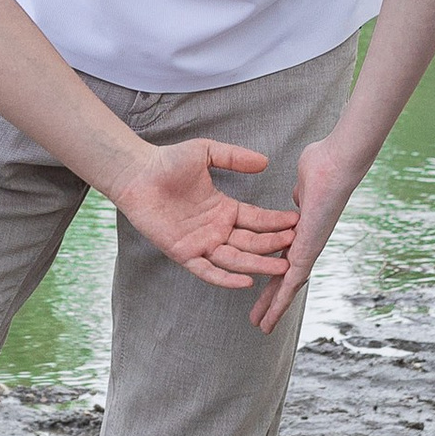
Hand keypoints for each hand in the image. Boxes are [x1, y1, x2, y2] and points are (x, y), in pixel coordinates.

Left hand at [111, 136, 297, 292]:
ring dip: (258, 264)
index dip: (276, 222)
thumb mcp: (207, 152)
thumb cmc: (167, 161)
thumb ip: (235, 157)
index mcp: (224, 209)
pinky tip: (245, 282)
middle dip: (273, 245)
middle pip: (251, 242)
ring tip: (280, 268)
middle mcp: (216, 229)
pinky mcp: (183, 253)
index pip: (256, 219)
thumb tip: (264, 162)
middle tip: (296, 247)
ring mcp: (201, 243)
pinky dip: (226, 278)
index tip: (297, 223)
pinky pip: (207, 270)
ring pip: (235, 259)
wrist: (137, 172)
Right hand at [247, 127, 365, 335]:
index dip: (272, 275)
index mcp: (302, 232)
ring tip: (262, 327)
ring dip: (275, 309)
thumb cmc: (322, 165)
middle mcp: (306, 245)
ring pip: (289, 288)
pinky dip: (280, 302)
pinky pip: (292, 283)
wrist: (336, 163)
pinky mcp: (307, 252)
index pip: (283, 260)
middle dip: (271, 299)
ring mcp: (308, 250)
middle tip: (259, 318)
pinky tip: (270, 318)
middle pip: (285, 279)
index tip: (261, 286)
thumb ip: (298, 196)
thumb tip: (298, 198)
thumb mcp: (302, 185)